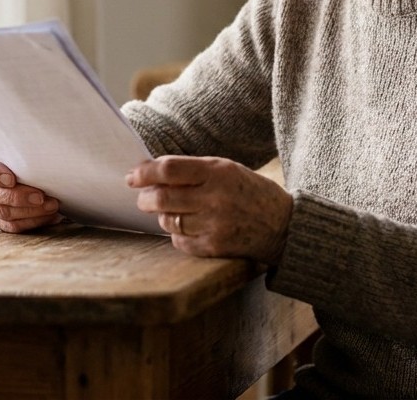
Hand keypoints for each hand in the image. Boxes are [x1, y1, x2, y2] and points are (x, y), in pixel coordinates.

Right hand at [0, 150, 61, 232]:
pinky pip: (12, 226)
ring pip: (4, 212)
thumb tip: (43, 140)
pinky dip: (32, 222)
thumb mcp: (21, 145)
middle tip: (41, 196)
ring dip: (30, 211)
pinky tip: (49, 216)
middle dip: (19, 197)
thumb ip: (23, 145)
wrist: (28, 167)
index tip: (12, 178)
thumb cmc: (25, 154)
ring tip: (52, 205)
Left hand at [127, 155, 292, 263]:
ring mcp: (215, 225)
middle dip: (144, 198)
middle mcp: (215, 198)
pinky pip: (179, 241)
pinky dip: (177, 234)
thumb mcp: (227, 169)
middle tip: (142, 198)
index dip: (144, 173)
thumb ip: (193, 170)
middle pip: (162, 198)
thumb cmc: (249, 191)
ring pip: (168, 221)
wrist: (284, 225)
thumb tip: (151, 172)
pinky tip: (186, 227)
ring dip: (161, 216)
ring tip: (169, 211)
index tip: (132, 177)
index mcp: (218, 172)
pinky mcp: (215, 247)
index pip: (169, 169)